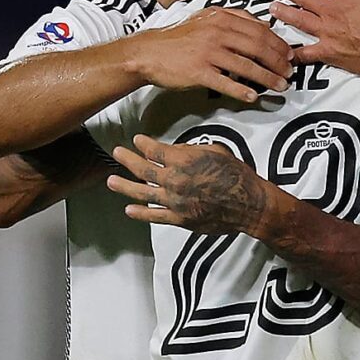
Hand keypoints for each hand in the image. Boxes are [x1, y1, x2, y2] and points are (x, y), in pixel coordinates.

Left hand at [107, 134, 270, 235]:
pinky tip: (129, 210)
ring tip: (111, 181)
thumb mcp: (217, 151)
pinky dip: (140, 213)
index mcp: (184, 161)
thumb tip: (178, 150)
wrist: (248, 203)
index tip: (137, 140)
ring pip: (142, 193)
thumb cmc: (237, 175)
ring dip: (124, 187)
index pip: (156, 150)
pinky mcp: (179, 218)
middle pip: (143, 169)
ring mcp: (174, 201)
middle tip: (117, 154)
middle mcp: (175, 180)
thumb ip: (193, 149)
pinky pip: (155, 216)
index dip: (144, 144)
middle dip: (127, 160)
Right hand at [123, 7, 292, 101]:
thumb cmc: (180, 38)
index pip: (260, 30)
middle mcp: (217, 32)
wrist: (148, 52)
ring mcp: (207, 52)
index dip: (279, 44)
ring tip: (281, 86)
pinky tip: (254, 96)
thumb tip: (265, 26)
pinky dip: (242, 91)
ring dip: (267, 78)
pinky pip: (225, 83)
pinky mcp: (198, 71)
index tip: (291, 55)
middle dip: (278, 62)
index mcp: (222, 18)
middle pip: (258, 47)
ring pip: (246, 66)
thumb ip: (235, 19)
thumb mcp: (208, 18)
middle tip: (290, 73)